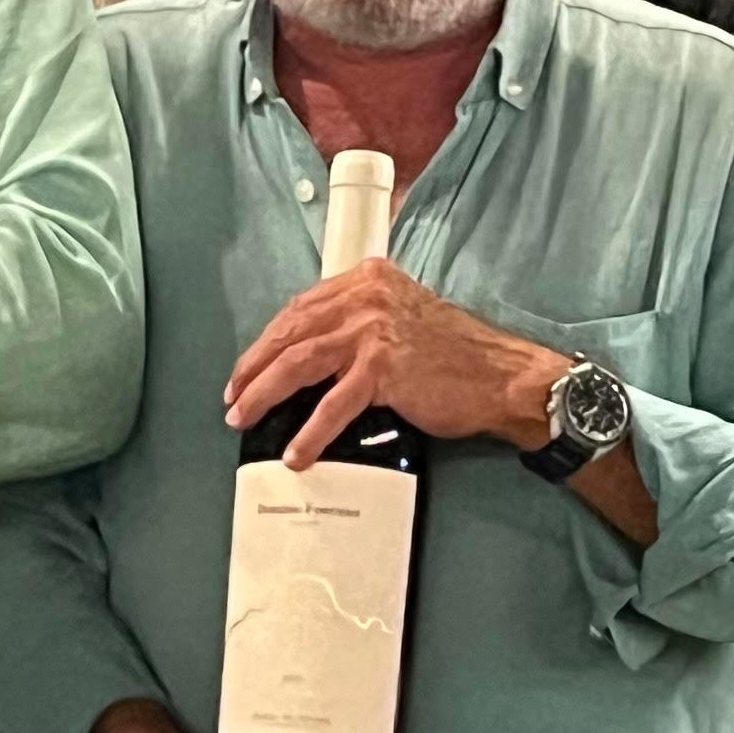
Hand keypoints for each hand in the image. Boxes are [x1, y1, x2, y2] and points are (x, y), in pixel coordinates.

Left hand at [224, 262, 565, 462]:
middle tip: (233, 398)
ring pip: (299, 363)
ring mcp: (373, 330)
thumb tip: (309, 355)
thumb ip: (357, 324)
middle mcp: (365, 296)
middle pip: (291, 332)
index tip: (247, 368)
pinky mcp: (383, 367)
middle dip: (254, 368)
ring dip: (264, 395)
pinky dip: (310, 432)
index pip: (300, 308)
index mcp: (366, 280)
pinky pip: (333, 405)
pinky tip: (296, 453)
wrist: (500, 375)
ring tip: (244, 420)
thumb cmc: (453, 354)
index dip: (267, 341)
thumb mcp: (399, 319)